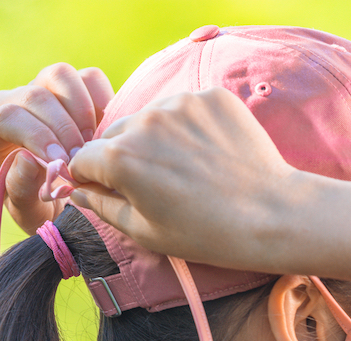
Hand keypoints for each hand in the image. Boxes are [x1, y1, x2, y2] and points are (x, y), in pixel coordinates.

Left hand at [0, 63, 113, 232]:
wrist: (61, 201)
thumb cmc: (39, 209)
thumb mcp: (27, 212)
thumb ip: (21, 189)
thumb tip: (27, 158)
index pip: (7, 117)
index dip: (37, 136)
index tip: (63, 163)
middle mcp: (8, 105)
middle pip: (35, 96)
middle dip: (64, 129)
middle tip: (83, 161)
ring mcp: (39, 91)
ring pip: (59, 76)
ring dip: (83, 110)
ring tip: (93, 143)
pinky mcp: (70, 90)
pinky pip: (88, 77)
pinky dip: (102, 99)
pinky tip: (104, 130)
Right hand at [68, 88, 296, 269]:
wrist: (273, 216)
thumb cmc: (208, 234)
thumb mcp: (146, 232)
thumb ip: (103, 207)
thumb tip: (77, 191)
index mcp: (119, 158)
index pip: (83, 159)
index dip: (93, 178)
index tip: (110, 190)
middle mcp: (144, 121)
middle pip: (116, 135)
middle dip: (125, 157)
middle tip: (157, 184)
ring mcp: (180, 103)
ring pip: (152, 118)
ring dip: (158, 138)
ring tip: (187, 170)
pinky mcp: (212, 96)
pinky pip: (186, 108)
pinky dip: (190, 127)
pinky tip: (209, 155)